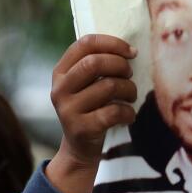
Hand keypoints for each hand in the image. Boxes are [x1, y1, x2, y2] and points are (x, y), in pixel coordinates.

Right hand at [47, 34, 138, 192]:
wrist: (79, 149)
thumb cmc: (90, 109)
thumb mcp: (86, 85)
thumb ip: (98, 66)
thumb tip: (130, 51)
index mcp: (60, 72)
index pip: (85, 44)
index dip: (112, 43)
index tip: (131, 52)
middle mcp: (60, 88)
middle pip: (95, 63)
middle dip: (121, 66)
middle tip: (130, 75)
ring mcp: (68, 109)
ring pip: (108, 86)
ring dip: (129, 89)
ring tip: (131, 96)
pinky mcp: (81, 128)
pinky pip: (114, 112)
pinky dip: (128, 112)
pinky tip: (129, 115)